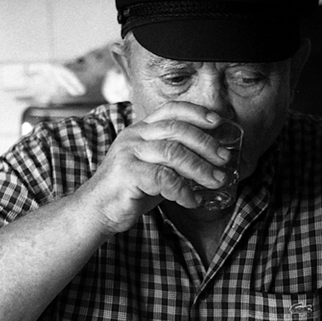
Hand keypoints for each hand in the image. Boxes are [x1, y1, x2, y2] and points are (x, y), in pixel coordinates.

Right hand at [75, 101, 231, 233]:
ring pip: (173, 153)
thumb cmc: (129, 191)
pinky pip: (164, 179)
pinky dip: (183, 190)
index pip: (171, 110)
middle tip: (224, 159)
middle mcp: (134, 137)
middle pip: (177, 130)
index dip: (196, 112)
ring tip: (216, 180)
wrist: (97, 211)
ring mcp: (129, 154)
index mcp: (140, 130)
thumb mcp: (154, 168)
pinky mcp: (127, 174)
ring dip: (200, 168)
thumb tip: (211, 161)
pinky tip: (193, 200)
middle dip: (206, 143)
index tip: (218, 121)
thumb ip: (176, 161)